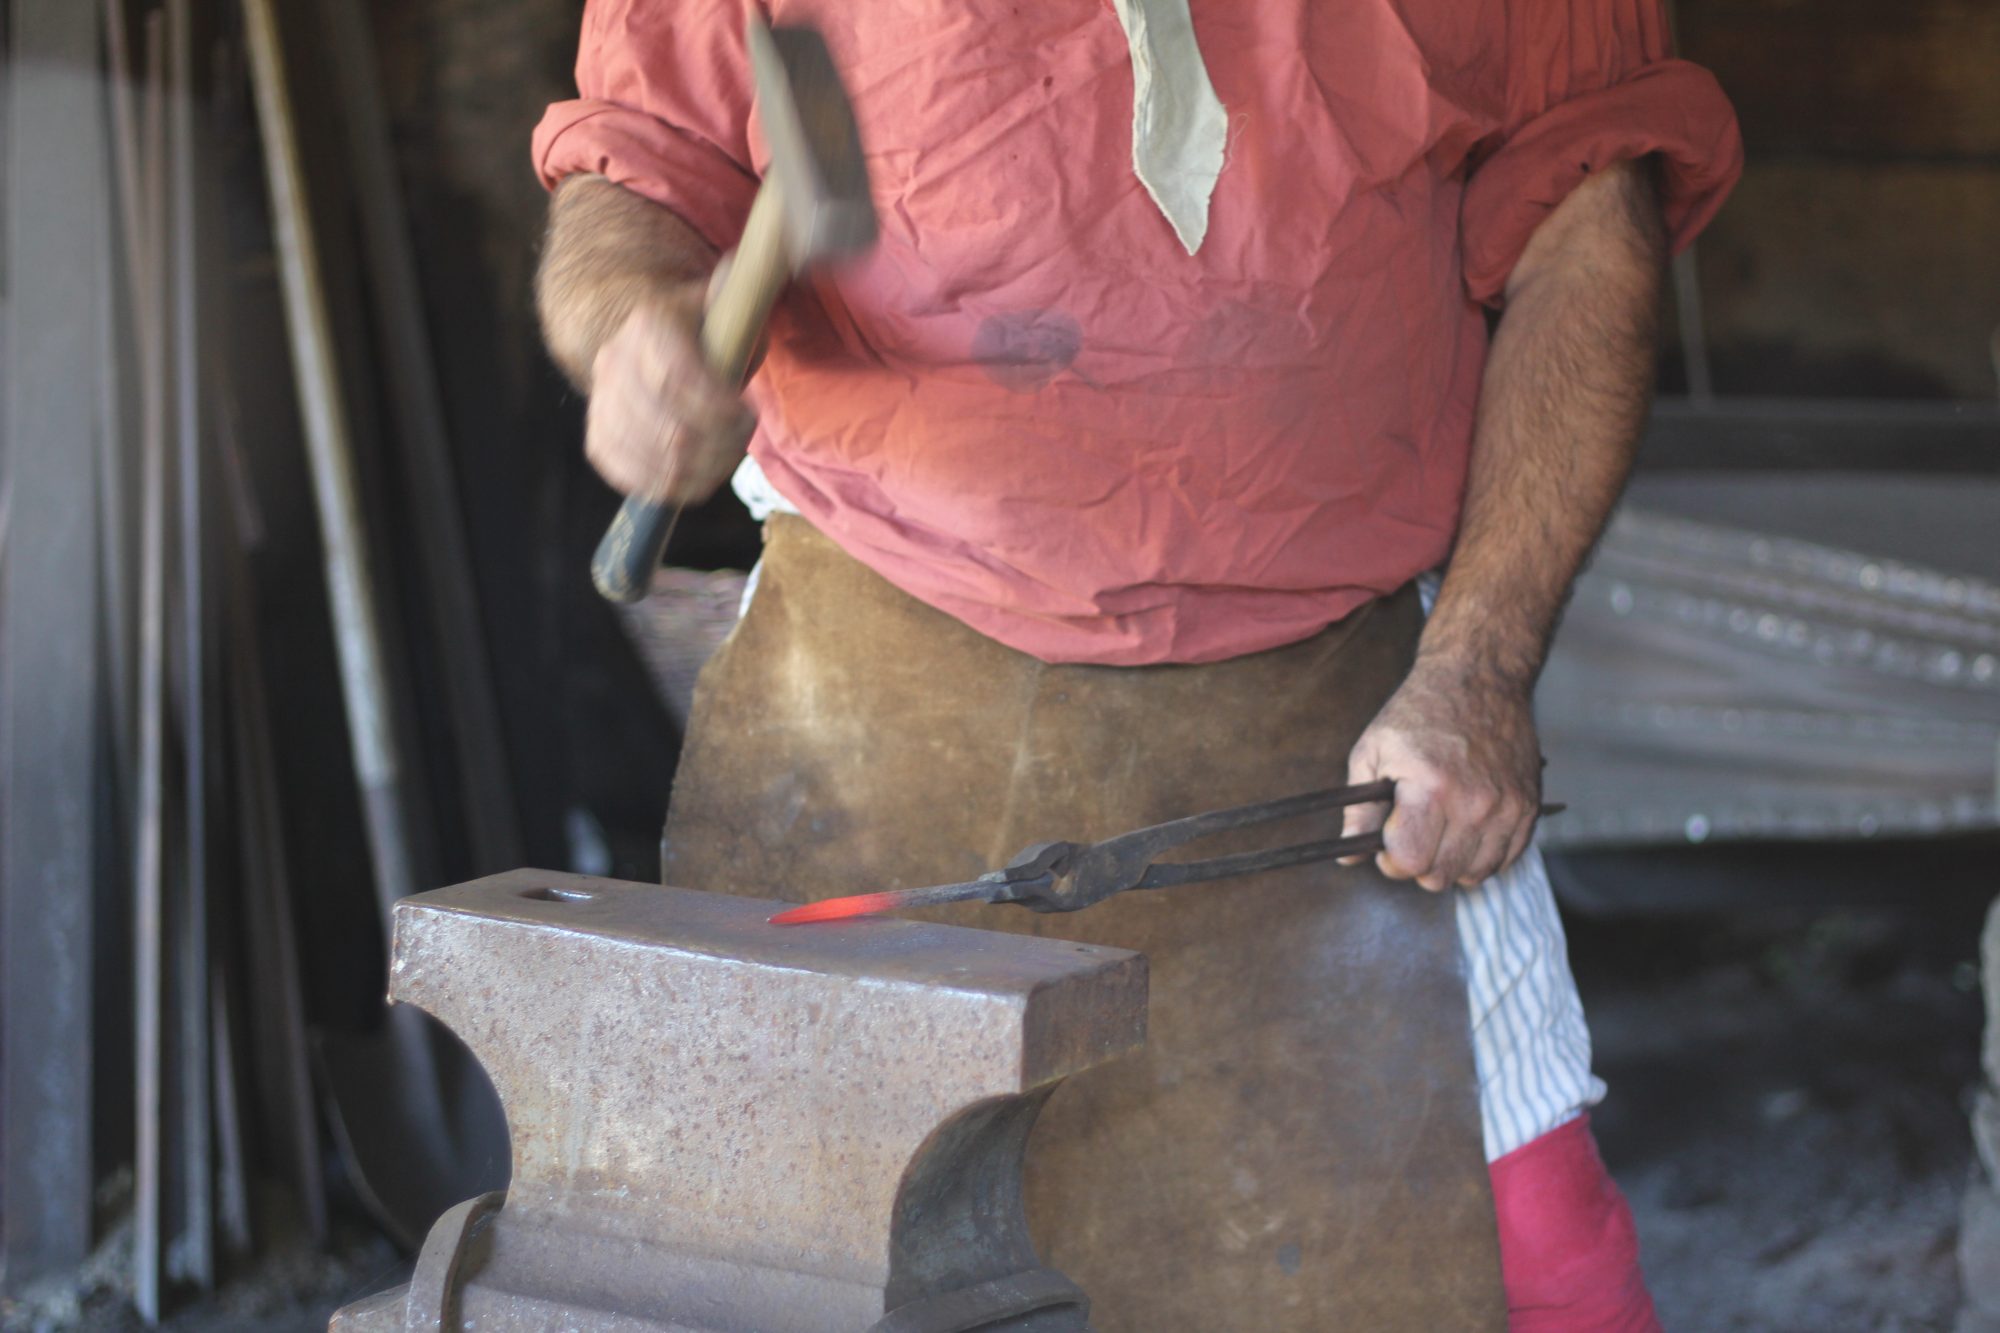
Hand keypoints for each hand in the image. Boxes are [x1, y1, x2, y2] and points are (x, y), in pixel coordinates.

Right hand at [583, 265, 755, 504]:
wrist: (645, 343)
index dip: (714, 407)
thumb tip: (735, 275)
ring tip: (724, 455)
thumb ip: (736, 296)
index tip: (745, 415)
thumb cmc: (703, 331)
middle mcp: (616, 361)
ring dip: (701, 468)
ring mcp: (602, 402)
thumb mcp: (727, 306)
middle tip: (741, 437)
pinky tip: (696, 474)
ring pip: (653, 459)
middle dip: (717, 443)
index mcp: (649, 324)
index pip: (675, 377)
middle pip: (668, 427)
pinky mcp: (599, 439)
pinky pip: (630, 476)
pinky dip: (670, 486)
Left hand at [1340, 657, 1542, 890]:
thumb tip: (1347, 855)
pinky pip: (1506, 859)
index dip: (1391, 860)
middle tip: (1413, 834)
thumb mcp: (1373, 751)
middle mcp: (1475, 803)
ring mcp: (1507, 807)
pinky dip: (1484, 855)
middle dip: (1418, 863)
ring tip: (1440, 830)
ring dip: (1452, 862)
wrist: (1478, 677)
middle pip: (1440, 875)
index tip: (1388, 843)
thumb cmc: (1419, 711)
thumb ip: (1358, 810)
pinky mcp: (1529, 806)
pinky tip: (1467, 829)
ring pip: (1475, 874)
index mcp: (1431, 788)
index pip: (1410, 861)